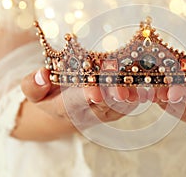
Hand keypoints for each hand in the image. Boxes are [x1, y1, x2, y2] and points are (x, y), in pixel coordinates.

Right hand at [21, 68, 144, 128]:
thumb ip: (33, 86)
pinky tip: (151, 81)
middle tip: (123, 89)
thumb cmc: (51, 96)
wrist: (71, 108)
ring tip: (143, 86)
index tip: (93, 92)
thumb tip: (41, 74)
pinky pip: (134, 99)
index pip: (76, 104)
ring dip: (133, 94)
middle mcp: (92, 111)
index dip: (85, 98)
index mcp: (68, 108)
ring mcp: (110, 109)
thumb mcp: (35, 93)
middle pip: (105, 104)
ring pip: (123, 103)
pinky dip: (143, 91)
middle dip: (113, 95)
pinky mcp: (123, 105)